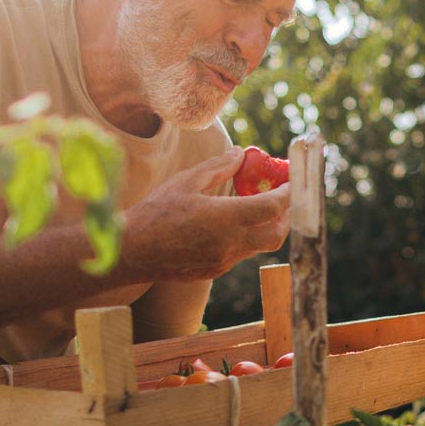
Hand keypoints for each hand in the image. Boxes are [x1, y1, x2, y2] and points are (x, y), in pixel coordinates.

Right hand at [122, 148, 290, 280]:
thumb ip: (218, 167)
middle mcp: (231, 243)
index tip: (293, 181)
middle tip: (281, 197)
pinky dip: (244, 237)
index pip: (273, 207)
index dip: (289, 193)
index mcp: (226, 218)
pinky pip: (240, 254)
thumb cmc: (155, 212)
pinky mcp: (214, 270)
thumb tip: (240, 154)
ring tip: (255, 206)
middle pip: (277, 233)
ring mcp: (224, 261)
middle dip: (286, 215)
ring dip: (264, 227)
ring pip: (259, 246)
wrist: (131, 252)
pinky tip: (229, 224)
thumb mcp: (186, 181)